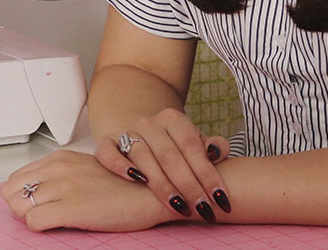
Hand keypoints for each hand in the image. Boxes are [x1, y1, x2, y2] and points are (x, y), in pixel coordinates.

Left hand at [2, 150, 173, 232]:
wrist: (150, 193)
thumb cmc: (124, 185)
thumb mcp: (86, 169)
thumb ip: (61, 174)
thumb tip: (39, 190)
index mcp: (61, 158)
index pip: (18, 176)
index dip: (23, 194)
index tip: (35, 202)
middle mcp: (58, 169)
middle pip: (11, 191)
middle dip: (20, 205)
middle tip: (39, 213)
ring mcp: (63, 188)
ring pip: (19, 207)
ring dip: (30, 216)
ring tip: (52, 219)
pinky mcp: (70, 208)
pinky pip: (33, 222)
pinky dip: (40, 227)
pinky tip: (59, 225)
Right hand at [95, 107, 231, 222]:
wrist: (143, 134)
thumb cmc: (176, 145)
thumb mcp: (196, 143)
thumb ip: (214, 146)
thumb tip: (217, 151)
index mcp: (174, 119)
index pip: (192, 147)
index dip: (207, 173)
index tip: (220, 197)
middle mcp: (149, 123)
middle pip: (170, 156)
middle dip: (188, 185)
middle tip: (202, 208)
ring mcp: (127, 131)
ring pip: (143, 157)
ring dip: (161, 184)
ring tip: (178, 205)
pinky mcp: (107, 142)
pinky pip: (108, 152)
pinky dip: (119, 165)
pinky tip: (137, 180)